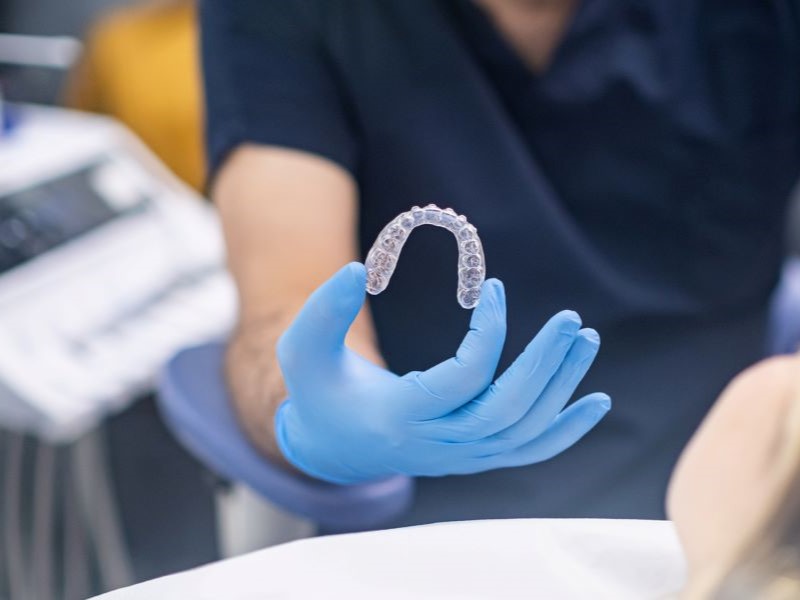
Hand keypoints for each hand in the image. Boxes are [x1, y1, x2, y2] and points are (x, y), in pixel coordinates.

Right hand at [275, 262, 610, 483]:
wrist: (333, 446)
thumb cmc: (319, 391)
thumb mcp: (303, 349)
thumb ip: (324, 309)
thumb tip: (358, 268)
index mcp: (398, 416)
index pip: (463, 380)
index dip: (488, 333)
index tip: (494, 288)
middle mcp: (435, 445)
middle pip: (506, 411)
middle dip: (544, 365)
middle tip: (572, 321)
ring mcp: (458, 457)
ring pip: (524, 432)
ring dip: (562, 388)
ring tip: (587, 340)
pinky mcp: (471, 457)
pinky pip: (527, 450)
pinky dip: (564, 430)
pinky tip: (594, 402)